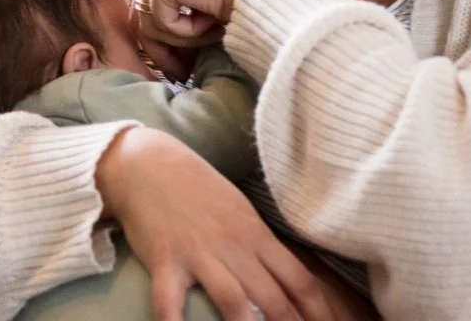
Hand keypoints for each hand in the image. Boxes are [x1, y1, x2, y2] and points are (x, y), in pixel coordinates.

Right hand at [96, 128, 334, 320]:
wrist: (148, 164)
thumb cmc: (196, 190)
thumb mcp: (239, 213)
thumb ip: (260, 247)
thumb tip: (287, 279)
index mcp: (257, 236)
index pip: (301, 281)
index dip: (321, 312)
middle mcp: (235, 246)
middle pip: (275, 299)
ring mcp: (200, 253)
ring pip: (235, 302)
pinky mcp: (164, 259)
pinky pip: (170, 301)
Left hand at [133, 0, 287, 78]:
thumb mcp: (206, 2)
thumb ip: (182, 16)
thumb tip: (163, 54)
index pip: (149, 7)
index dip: (165, 42)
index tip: (182, 66)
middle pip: (144, 18)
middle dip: (166, 51)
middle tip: (184, 75)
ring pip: (152, 25)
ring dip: (186, 40)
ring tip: (215, 32)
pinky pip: (163, 23)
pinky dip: (189, 31)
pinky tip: (212, 19)